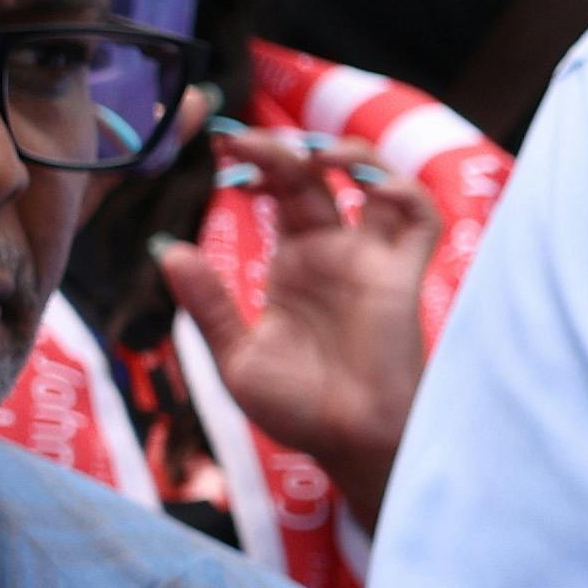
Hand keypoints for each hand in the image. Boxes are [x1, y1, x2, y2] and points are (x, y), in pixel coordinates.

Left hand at [157, 128, 448, 531]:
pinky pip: (419, 220)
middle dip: (285, 149)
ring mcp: (370, 260)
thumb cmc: (298, 411)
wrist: (348, 445)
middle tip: (247, 142)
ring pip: (375, 181)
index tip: (221, 144)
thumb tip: (169, 250)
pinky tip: (368, 188)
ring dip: (351, 155)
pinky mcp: (402, 276)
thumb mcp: (237, 357)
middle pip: (316, 176)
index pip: (277, 192)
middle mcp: (333, 252)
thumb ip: (209, 304)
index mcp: (292, 264)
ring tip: (315, 155)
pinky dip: (403, 191)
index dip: (256, 161)